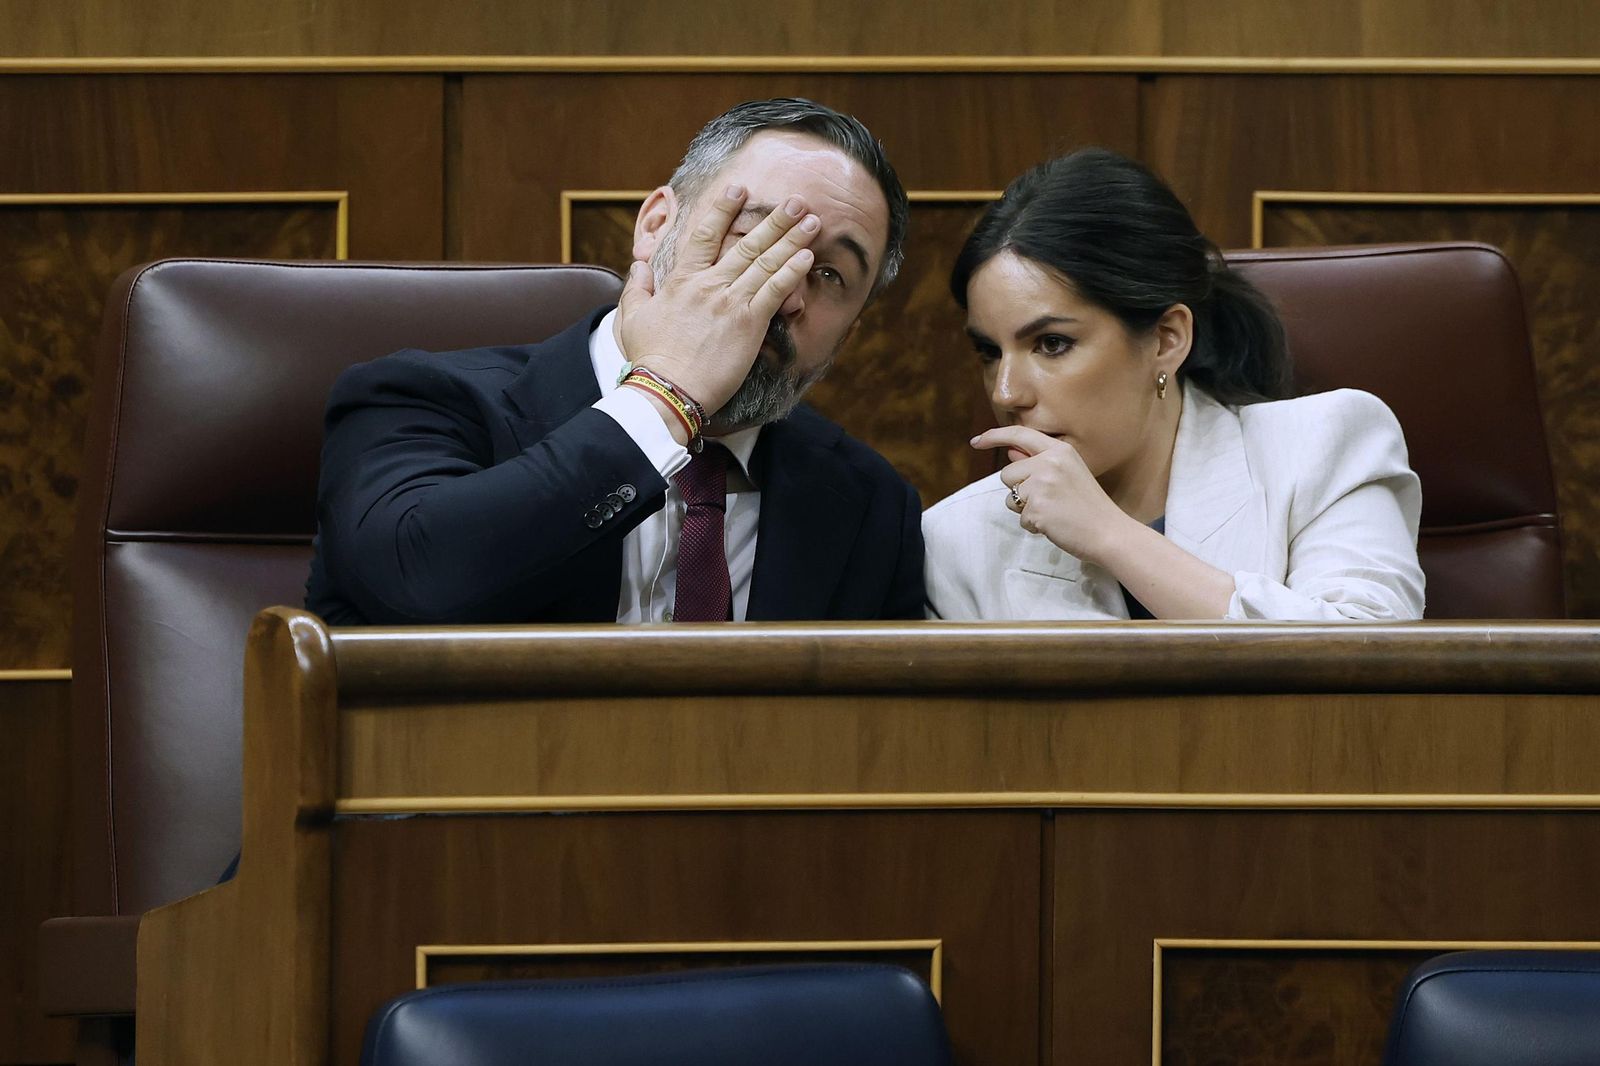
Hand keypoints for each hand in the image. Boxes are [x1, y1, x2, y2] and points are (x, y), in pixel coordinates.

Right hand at [616, 185, 819, 413]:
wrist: (668, 388)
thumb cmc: (651, 357)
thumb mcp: (634, 317)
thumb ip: (637, 288)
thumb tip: (639, 267)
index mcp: (682, 280)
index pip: (705, 235)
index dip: (723, 209)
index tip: (739, 189)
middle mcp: (709, 285)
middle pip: (746, 243)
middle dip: (774, 220)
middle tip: (795, 200)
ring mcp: (731, 302)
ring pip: (765, 262)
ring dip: (791, 239)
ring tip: (811, 221)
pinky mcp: (749, 324)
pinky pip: (775, 291)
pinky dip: (791, 272)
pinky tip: (807, 257)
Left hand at [972, 425, 1129, 563]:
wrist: (1109, 532)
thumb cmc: (1089, 506)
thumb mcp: (1069, 473)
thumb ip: (1039, 462)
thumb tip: (1010, 452)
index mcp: (1059, 450)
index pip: (1019, 434)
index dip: (994, 436)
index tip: (976, 442)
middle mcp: (1049, 462)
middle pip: (1007, 474)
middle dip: (1019, 490)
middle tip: (1048, 500)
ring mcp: (1042, 484)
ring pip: (1010, 497)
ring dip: (1025, 509)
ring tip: (1052, 512)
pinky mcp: (1036, 507)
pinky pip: (1021, 518)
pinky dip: (1033, 526)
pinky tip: (1054, 524)